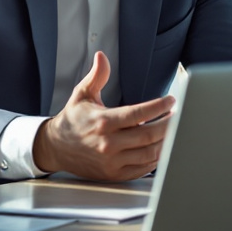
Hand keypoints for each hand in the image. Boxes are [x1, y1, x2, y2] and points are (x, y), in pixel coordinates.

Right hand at [31, 52, 169, 180]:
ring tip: (172, 130)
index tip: (170, 101)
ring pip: (150, 153)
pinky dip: (155, 158)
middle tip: (177, 115)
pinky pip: (142, 169)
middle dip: (169, 124)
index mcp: (103, 121)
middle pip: (150, 135)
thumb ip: (96, 76)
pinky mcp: (114, 174)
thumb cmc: (72, 119)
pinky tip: (160, 147)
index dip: (159, 106)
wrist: (54, 148)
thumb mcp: (82, 94)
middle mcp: (108, 143)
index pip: (138, 113)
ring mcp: (112, 161)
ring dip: (166, 141)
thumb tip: (102, 56)